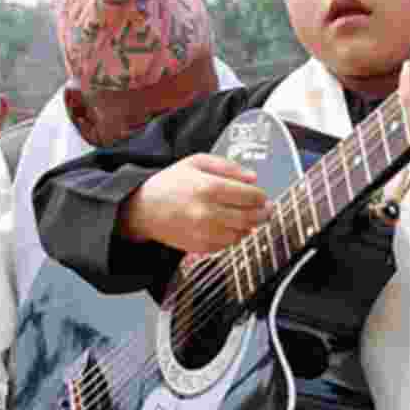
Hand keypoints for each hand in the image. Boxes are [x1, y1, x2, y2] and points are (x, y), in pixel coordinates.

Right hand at [118, 153, 269, 254]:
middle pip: (250, 217)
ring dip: (249, 226)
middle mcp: (208, 212)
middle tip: (265, 210)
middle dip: (262, 213)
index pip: (250, 196)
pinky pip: (228, 244)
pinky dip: (234, 236)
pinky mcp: (200, 247)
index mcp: (209, 188)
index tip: (262, 196)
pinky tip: (229, 227)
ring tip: (247, 217)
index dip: (261, 197)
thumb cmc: (171, 183)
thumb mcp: (197, 162)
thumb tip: (253, 177)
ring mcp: (204, 232)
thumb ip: (228, 167)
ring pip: (242, 233)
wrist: (144, 209)